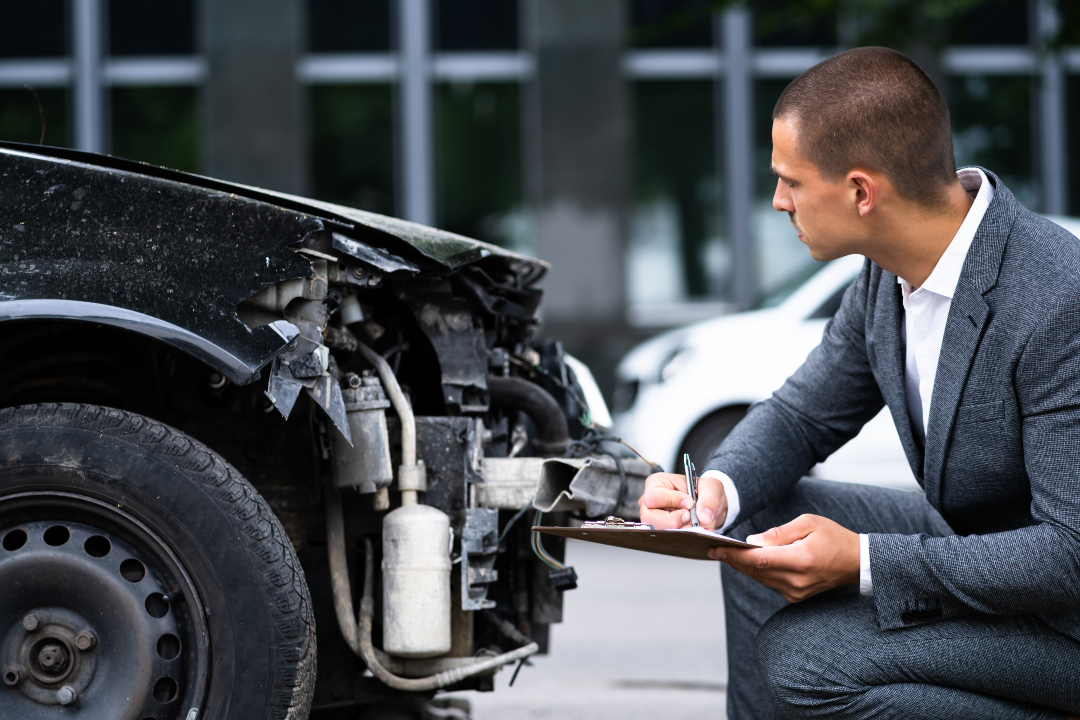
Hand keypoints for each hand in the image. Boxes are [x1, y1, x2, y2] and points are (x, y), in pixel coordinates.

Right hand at [638, 472, 726, 529]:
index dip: (671, 501)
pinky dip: (683, 537)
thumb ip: (709, 499)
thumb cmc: (702, 490)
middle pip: (650, 517)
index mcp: (656, 483)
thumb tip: (704, 516)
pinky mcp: (662, 530)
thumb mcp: (710, 487)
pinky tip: (696, 531)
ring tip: (696, 525)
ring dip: (679, 530)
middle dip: (672, 520)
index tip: (689, 504)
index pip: (654, 496)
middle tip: (689, 517)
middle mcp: (651, 502)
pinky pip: (668, 538)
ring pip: (657, 529)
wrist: (707, 506)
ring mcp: (654, 518)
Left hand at [708, 514, 859, 602]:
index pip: (759, 560)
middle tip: (713, 550)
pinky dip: (757, 571)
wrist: (856, 562)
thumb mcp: (808, 523)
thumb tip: (752, 541)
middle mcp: (796, 580)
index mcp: (800, 560)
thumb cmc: (833, 537)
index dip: (735, 555)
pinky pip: (770, 582)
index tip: (716, 549)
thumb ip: (779, 533)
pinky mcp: (795, 596)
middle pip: (756, 570)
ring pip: (760, 578)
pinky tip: (746, 561)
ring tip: (724, 554)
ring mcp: (796, 591)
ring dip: (742, 566)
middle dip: (733, 560)